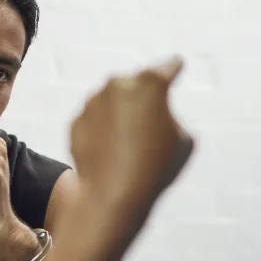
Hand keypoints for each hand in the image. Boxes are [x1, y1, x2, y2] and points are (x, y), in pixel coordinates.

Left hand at [70, 57, 193, 210]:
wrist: (112, 196)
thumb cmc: (155, 169)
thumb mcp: (184, 140)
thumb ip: (172, 117)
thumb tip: (157, 117)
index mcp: (150, 83)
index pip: (168, 68)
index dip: (175, 68)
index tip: (176, 64)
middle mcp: (118, 84)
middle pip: (137, 85)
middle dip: (144, 99)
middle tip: (152, 128)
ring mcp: (93, 102)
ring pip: (113, 102)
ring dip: (122, 115)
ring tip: (132, 148)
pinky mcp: (76, 121)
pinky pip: (96, 121)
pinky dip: (103, 132)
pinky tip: (113, 155)